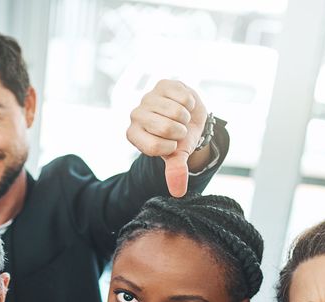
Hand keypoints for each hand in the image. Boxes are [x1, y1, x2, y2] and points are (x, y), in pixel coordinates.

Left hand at [126, 79, 209, 197]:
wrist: (190, 116)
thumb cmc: (179, 138)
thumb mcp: (177, 155)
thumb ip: (175, 171)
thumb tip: (179, 193)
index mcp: (133, 135)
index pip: (153, 146)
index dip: (171, 147)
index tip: (172, 144)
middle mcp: (136, 115)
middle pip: (166, 128)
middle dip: (180, 132)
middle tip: (179, 130)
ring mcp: (148, 98)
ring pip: (176, 111)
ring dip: (186, 117)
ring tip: (181, 118)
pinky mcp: (162, 84)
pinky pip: (183, 96)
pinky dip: (190, 103)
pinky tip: (184, 104)